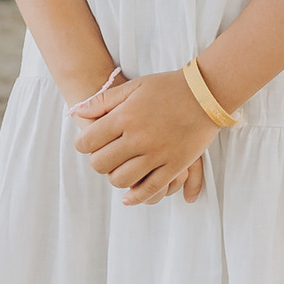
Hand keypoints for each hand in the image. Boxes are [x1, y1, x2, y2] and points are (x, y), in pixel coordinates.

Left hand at [73, 69, 213, 206]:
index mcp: (125, 116)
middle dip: (98, 162)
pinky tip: (129, 197)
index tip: (86, 144)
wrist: (205, 92)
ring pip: (122, 179)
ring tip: (119, 169)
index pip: (88, 142)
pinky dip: (136, 196)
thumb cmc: (168, 86)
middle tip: (104, 156)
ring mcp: (157, 154)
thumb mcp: (133, 86)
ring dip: (115, 177)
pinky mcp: (174, 165)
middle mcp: (138, 138)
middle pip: (102, 164)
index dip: (82, 145)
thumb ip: (104, 101)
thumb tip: (78, 111)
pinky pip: (150, 189)